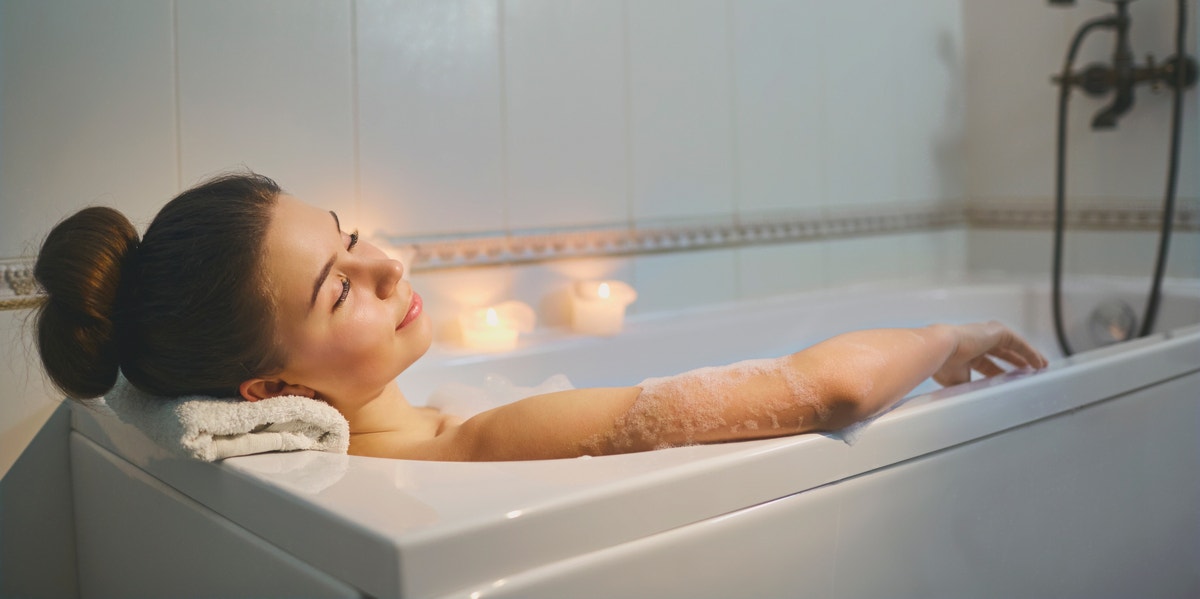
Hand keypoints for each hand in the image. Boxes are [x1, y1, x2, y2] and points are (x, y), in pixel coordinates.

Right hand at [932, 321, 1048, 386]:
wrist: (939, 349)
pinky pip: (1018, 343)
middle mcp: (976, 341)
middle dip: (1016, 362)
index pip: (987, 363)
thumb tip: (975, 400)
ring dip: (1027, 356)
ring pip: (1013, 346)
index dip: (999, 372)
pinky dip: (1030, 352)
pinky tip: (1039, 362)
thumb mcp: (958, 381)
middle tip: (1028, 371)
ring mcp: (986, 335)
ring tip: (1039, 366)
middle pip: (1002, 353)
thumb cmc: (941, 363)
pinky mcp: (996, 332)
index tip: (1008, 379)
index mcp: (965, 353)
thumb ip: (970, 387)